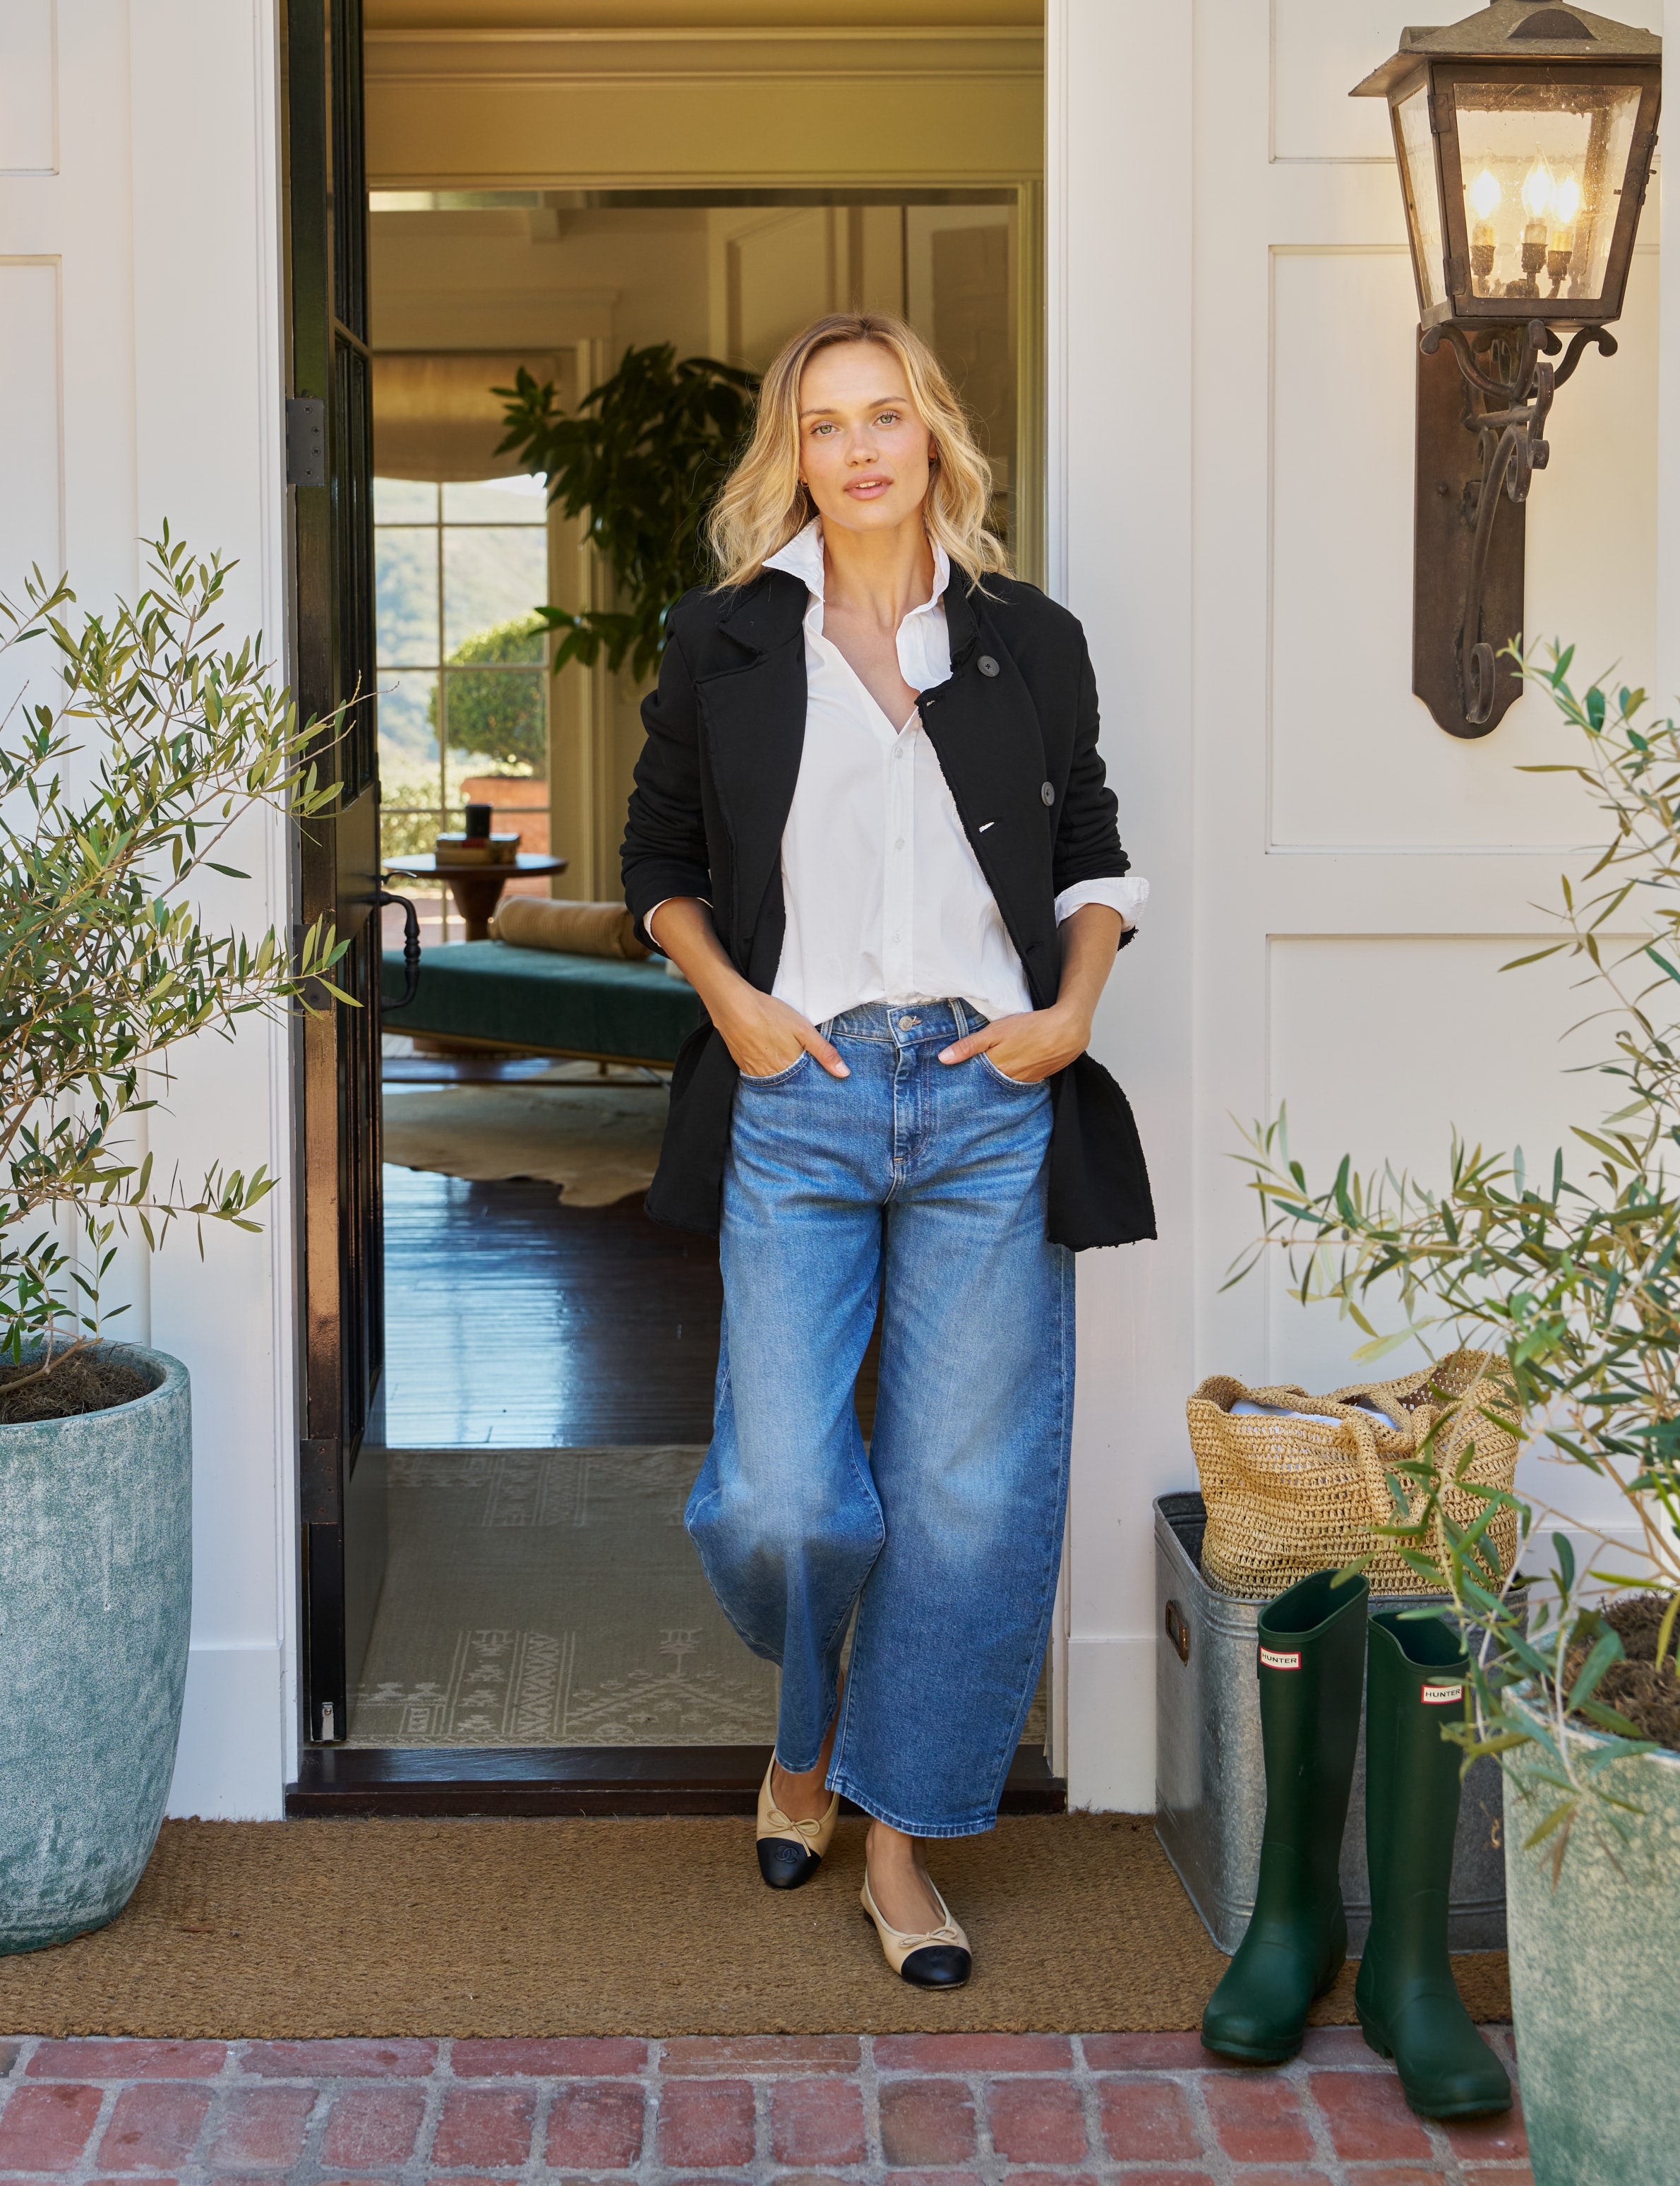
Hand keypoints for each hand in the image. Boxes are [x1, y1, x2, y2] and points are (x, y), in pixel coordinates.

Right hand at [716, 990, 848, 1078]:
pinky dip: (765, 1067)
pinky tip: (766, 1054)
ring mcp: (755, 1072)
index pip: (806, 1082)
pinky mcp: (742, 1065)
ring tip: (781, 1055)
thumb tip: (844, 1074)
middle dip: (796, 1076)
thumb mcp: (804, 1029)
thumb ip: (824, 1052)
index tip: (814, 1069)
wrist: (734, 1007)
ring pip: (774, 1078)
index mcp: (790, 1068)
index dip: (811, 1075)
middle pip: (789, 1082)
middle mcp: (773, 1075)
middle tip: (796, 1059)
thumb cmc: (770, 1015)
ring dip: (780, 1072)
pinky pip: (758, 1073)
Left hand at [937, 1003, 1089, 1083]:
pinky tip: (1008, 1072)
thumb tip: (943, 1059)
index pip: (972, 1082)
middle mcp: (1009, 1080)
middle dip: (976, 1086)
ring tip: (985, 1078)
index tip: (951, 1084)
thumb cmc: (1031, 1027)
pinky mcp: (1037, 1079)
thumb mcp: (996, 1031)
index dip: (962, 1082)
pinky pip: (1018, 1084)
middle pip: (987, 1087)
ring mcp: (1024, 1081)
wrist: (1068, 1030)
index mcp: (996, 1069)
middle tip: (964, 1084)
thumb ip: (969, 1046)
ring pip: (1002, 1086)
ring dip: (993, 1084)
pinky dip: (1010, 1080)